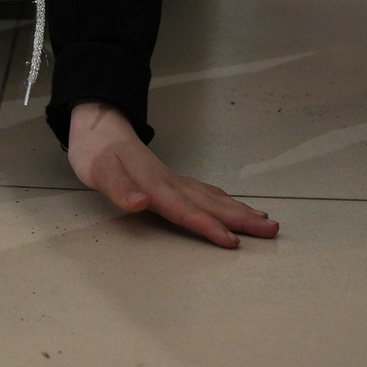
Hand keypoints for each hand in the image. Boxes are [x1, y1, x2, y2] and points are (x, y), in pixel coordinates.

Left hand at [65, 101, 278, 248]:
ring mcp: (174, 179)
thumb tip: (140, 202)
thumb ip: (118, 188)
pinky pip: (205, 192)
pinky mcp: (172, 179)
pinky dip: (224, 201)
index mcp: (153, 183)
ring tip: (266, 222)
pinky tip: (235, 207)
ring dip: (239, 211)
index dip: (207, 226)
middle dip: (240, 219)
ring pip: (212, 197)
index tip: (232, 241)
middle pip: (209, 203)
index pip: (184, 209)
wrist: (97, 125)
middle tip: (271, 231)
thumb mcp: (97, 170)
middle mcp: (169, 181)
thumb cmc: (95, 151)